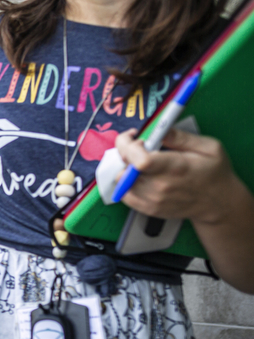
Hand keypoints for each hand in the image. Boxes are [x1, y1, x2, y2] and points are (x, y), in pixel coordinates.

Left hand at [116, 128, 238, 224]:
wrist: (218, 203)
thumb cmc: (214, 173)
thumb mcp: (208, 147)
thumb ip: (181, 137)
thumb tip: (160, 130)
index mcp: (174, 168)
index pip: (139, 160)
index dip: (128, 145)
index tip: (134, 136)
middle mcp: (160, 186)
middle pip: (125, 169)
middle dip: (126, 153)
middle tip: (139, 147)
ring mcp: (152, 200)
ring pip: (121, 181)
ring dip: (125, 167)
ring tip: (141, 162)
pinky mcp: (148, 209)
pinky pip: (123, 194)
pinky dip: (125, 182)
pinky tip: (138, 175)